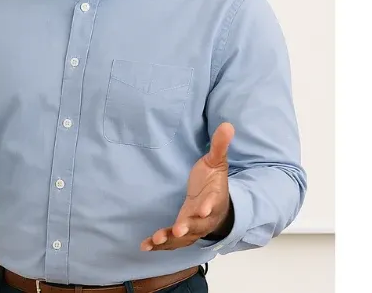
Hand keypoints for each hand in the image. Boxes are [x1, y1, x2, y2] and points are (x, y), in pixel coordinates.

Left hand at [141, 122, 234, 251]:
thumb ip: (219, 146)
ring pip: (183, 237)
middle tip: (178, 229)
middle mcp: (204, 218)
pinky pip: (171, 241)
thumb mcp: (217, 163)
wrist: (219, 206)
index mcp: (214, 199)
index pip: (212, 203)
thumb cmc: (215, 184)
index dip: (208, 207)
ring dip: (170, 240)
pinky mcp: (181, 232)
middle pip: (197, 225)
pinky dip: (159, 244)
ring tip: (156, 240)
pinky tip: (144, 246)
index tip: (203, 209)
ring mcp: (193, 227)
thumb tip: (227, 125)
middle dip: (188, 227)